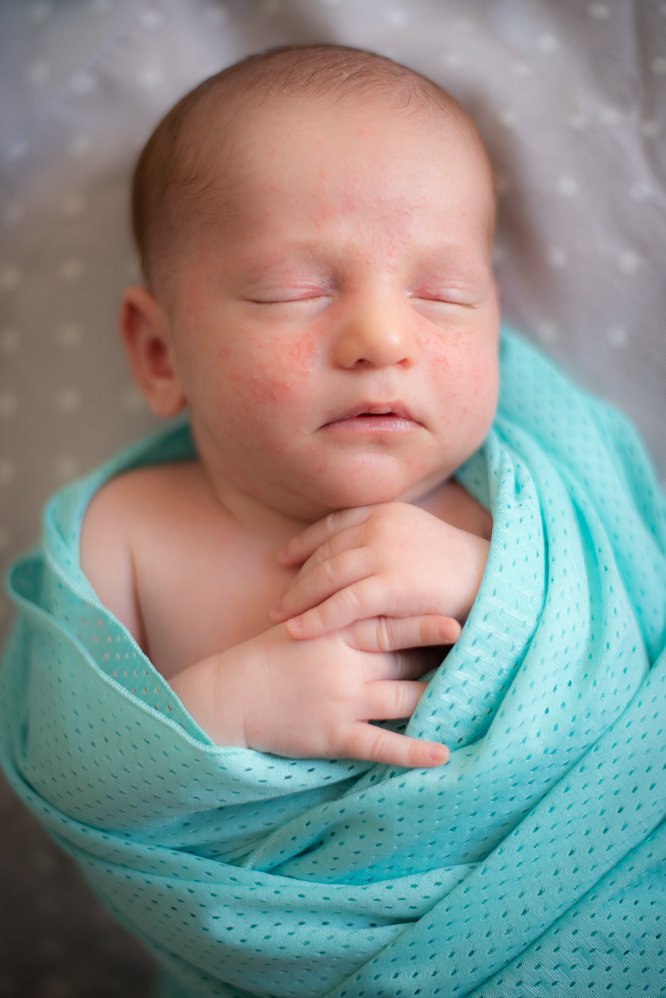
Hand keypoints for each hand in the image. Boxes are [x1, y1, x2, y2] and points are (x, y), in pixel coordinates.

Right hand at [169, 615, 452, 767]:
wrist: (230, 694)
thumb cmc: (271, 653)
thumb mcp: (303, 620)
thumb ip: (340, 609)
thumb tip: (378, 594)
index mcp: (337, 629)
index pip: (391, 620)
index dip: (427, 619)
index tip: (461, 614)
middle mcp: (345, 661)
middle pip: (407, 657)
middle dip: (442, 656)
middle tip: (483, 651)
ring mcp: (342, 699)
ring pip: (405, 698)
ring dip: (439, 699)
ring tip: (477, 698)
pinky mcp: (334, 734)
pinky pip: (382, 745)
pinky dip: (414, 751)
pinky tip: (443, 754)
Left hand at [270, 502, 488, 639]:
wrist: (496, 580)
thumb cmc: (459, 568)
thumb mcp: (418, 539)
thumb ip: (386, 541)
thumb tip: (357, 555)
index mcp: (386, 511)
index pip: (334, 525)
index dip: (304, 542)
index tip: (283, 558)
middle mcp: (380, 525)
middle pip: (326, 552)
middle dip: (298, 576)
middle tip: (277, 599)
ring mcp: (385, 552)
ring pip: (327, 576)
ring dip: (299, 598)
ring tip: (278, 617)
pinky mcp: (391, 584)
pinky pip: (343, 603)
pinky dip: (316, 617)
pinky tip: (297, 631)